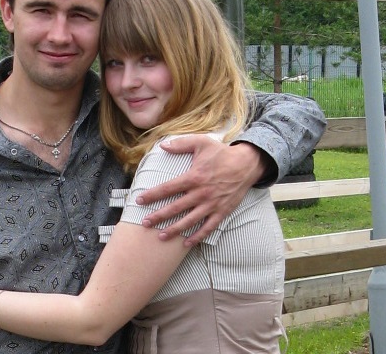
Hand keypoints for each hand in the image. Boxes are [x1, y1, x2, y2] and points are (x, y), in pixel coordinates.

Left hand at [136, 136, 267, 245]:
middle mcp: (201, 193)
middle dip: (158, 216)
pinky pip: (208, 227)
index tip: (139, 200)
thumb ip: (181, 144)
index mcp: (193, 177)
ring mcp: (212, 204)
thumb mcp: (201, 142)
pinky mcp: (222, 211)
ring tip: (161, 236)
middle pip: (175, 208)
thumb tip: (163, 146)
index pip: (168, 188)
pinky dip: (198, 236)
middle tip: (145, 223)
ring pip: (189, 221)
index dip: (152, 195)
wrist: (246, 164)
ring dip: (174, 230)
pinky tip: (187, 243)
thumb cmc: (222, 153)